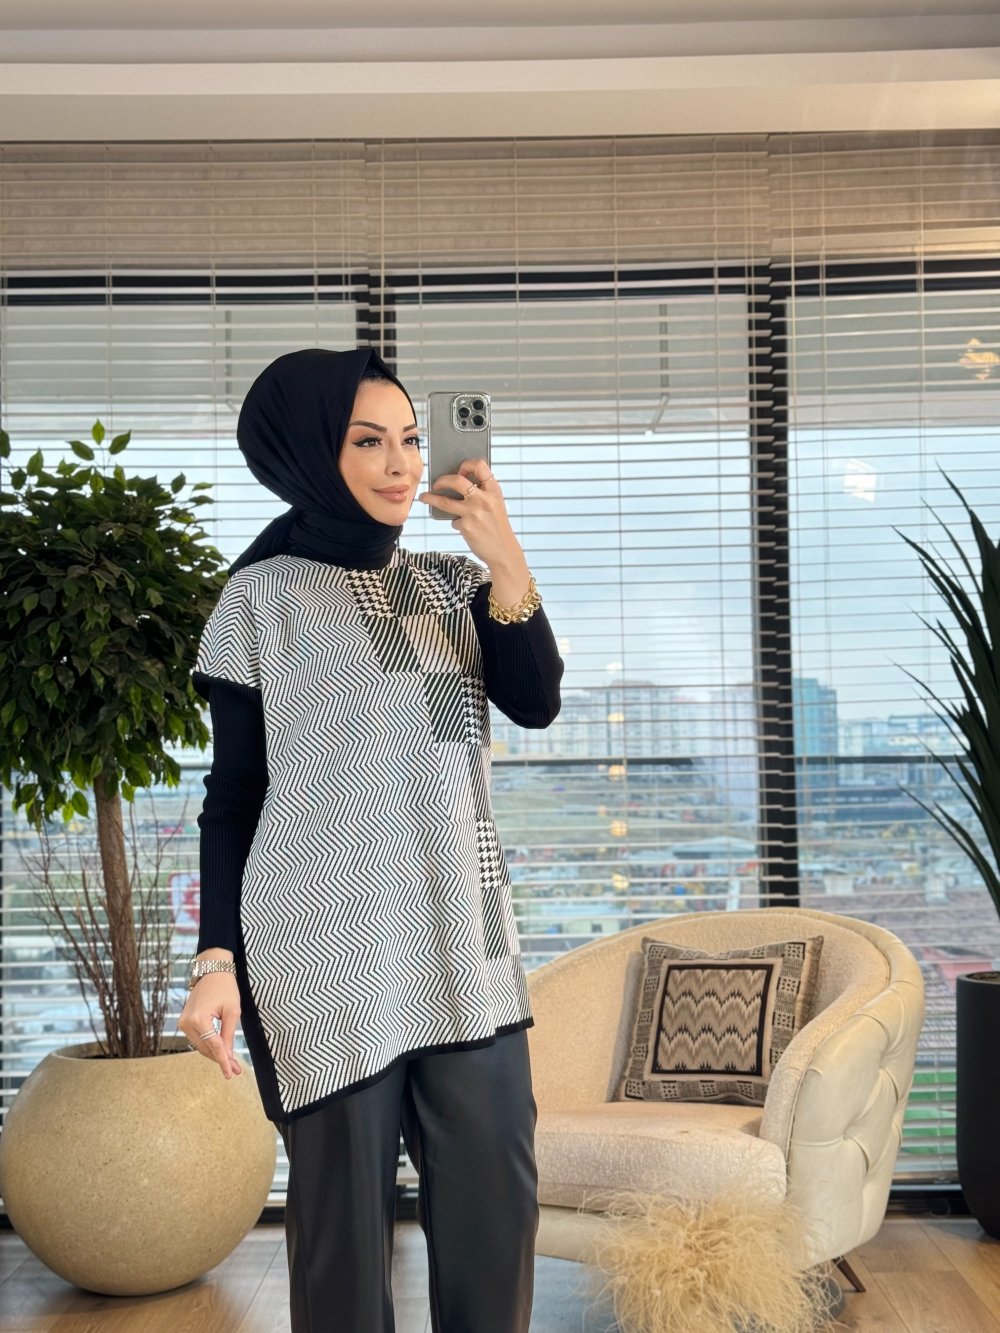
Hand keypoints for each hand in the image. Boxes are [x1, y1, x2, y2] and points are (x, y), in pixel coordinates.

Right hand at [179, 975, 243, 1079]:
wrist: (212, 971)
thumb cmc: (225, 987)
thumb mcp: (232, 1011)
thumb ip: (229, 1035)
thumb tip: (228, 1056)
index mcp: (199, 1019)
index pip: (214, 1046)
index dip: (223, 1061)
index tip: (231, 1074)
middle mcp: (187, 1023)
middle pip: (206, 1049)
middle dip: (221, 1060)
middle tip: (236, 1070)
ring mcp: (183, 1023)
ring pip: (201, 1046)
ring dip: (215, 1054)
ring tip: (231, 1064)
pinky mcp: (184, 1022)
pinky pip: (198, 1039)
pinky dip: (209, 1046)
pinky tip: (221, 1052)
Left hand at [417, 459, 525, 579]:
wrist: (503, 551)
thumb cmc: (497, 526)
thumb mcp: (496, 504)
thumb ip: (482, 493)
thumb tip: (456, 484)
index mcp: (494, 490)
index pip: (480, 465)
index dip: (466, 464)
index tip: (459, 470)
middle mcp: (484, 499)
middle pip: (457, 481)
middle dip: (442, 480)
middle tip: (436, 484)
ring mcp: (474, 513)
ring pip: (445, 502)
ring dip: (430, 498)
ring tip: (423, 497)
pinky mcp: (466, 526)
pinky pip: (453, 521)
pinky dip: (456, 523)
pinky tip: (463, 527)